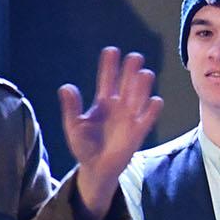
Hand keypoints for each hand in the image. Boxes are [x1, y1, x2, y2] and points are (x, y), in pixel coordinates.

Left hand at [59, 47, 162, 219]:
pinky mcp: (139, 131)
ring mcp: (130, 117)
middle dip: (130, 69)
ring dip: (143, 85)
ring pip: (139, 96)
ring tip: (145, 74)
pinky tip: (154, 101)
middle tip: (134, 57)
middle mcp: (119, 105)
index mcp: (102, 102)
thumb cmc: (83, 146)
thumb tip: (66, 87)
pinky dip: (152, 109)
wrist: (95, 168)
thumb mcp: (73, 126)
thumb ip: (71, 107)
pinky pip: (148, 117)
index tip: (111, 51)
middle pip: (127, 82)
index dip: (109, 65)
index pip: (107, 79)